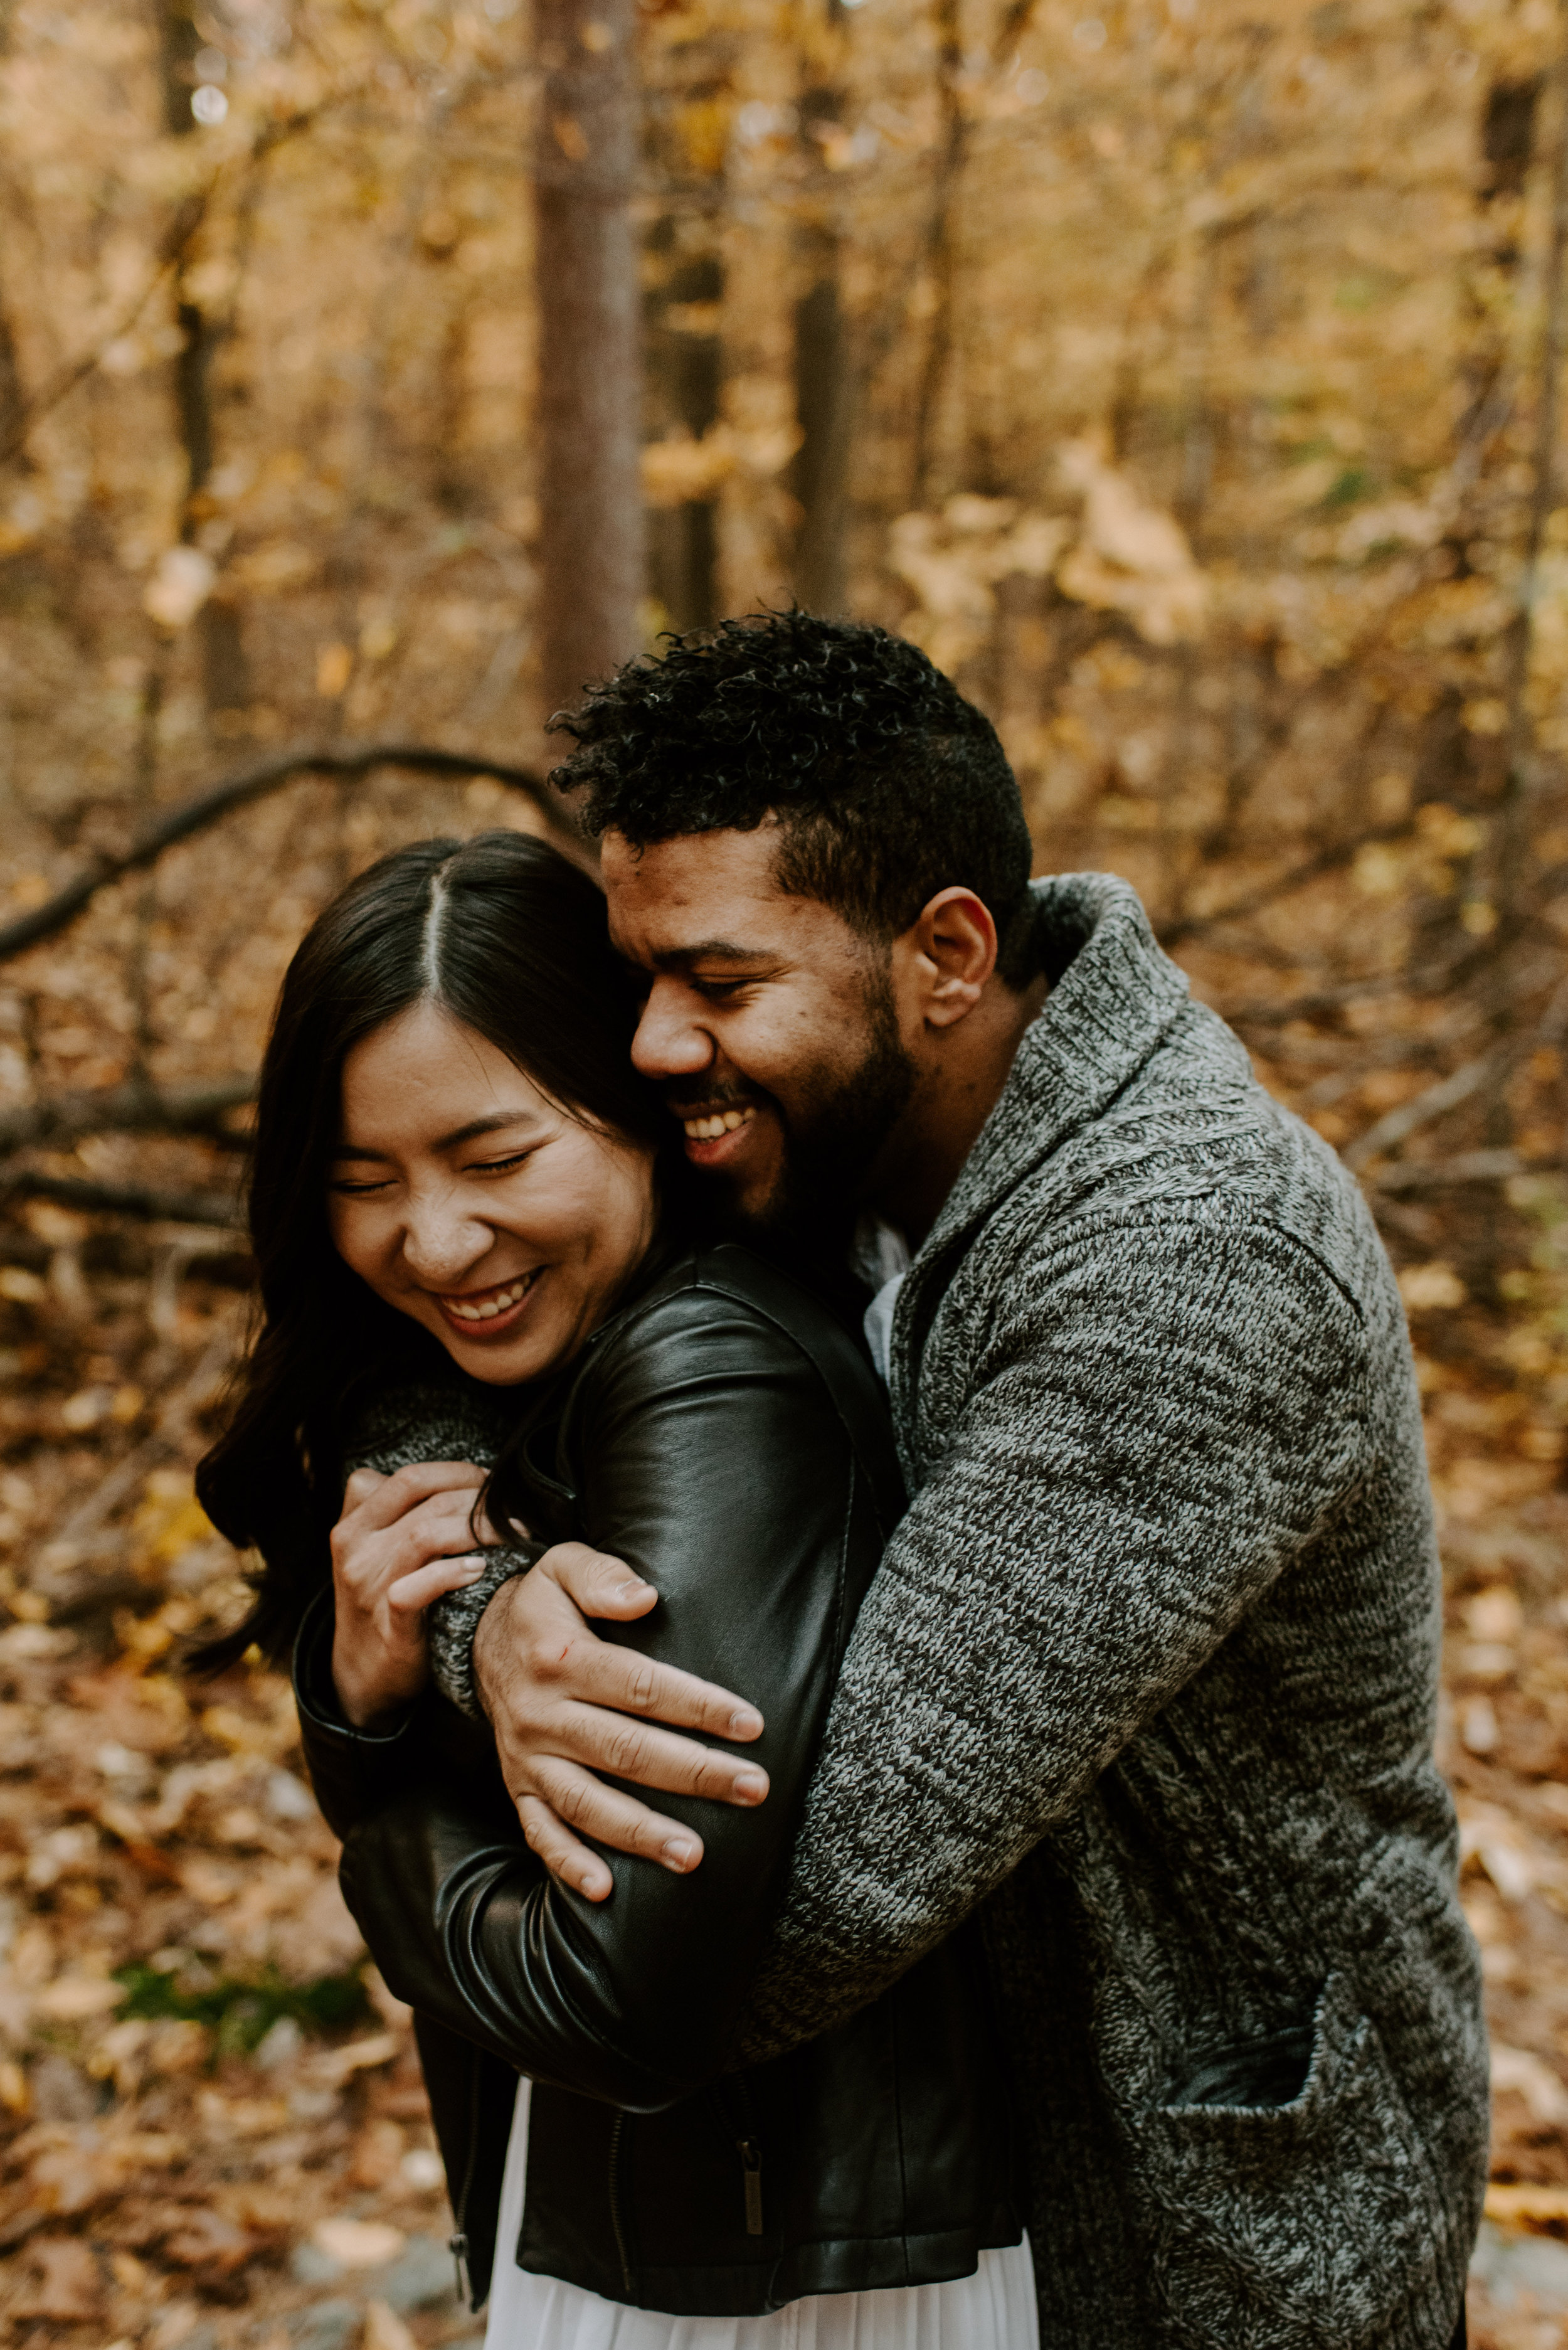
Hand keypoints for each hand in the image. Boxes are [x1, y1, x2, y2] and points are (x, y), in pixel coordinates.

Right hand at [331, 1461, 498, 1729]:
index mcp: (355, 1523)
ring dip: (477, 1528)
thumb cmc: (386, 1599)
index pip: (408, 1477)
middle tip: (511, 1509)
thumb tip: (472, 1483)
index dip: (456, 1473)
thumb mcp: (380, 1549)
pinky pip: (415, 1589)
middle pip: (422, 1497)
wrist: (364, 1671)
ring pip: (423, 1534)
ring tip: (512, 1534)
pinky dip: (451, 1574)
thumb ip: (405, 1514)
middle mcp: (354, 1547)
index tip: (489, 1484)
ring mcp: (368, 1585)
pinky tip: (481, 1569)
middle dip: (476, 1496)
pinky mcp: (388, 1623)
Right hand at [473, 1542, 768, 1900]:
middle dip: (694, 1772)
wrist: (478, 1638)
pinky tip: (606, 1890)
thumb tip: (645, 1599)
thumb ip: (604, 1576)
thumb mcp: (565, 1566)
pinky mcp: (517, 1786)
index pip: (639, 1686)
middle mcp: (540, 1713)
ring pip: (586, 1802)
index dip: (697, 1705)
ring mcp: (526, 1757)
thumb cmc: (544, 1604)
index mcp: (559, 1657)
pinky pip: (539, 1832)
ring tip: (694, 1854)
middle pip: (625, 1750)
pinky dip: (568, 1863)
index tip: (751, 1724)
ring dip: (641, 1832)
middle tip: (753, 1788)